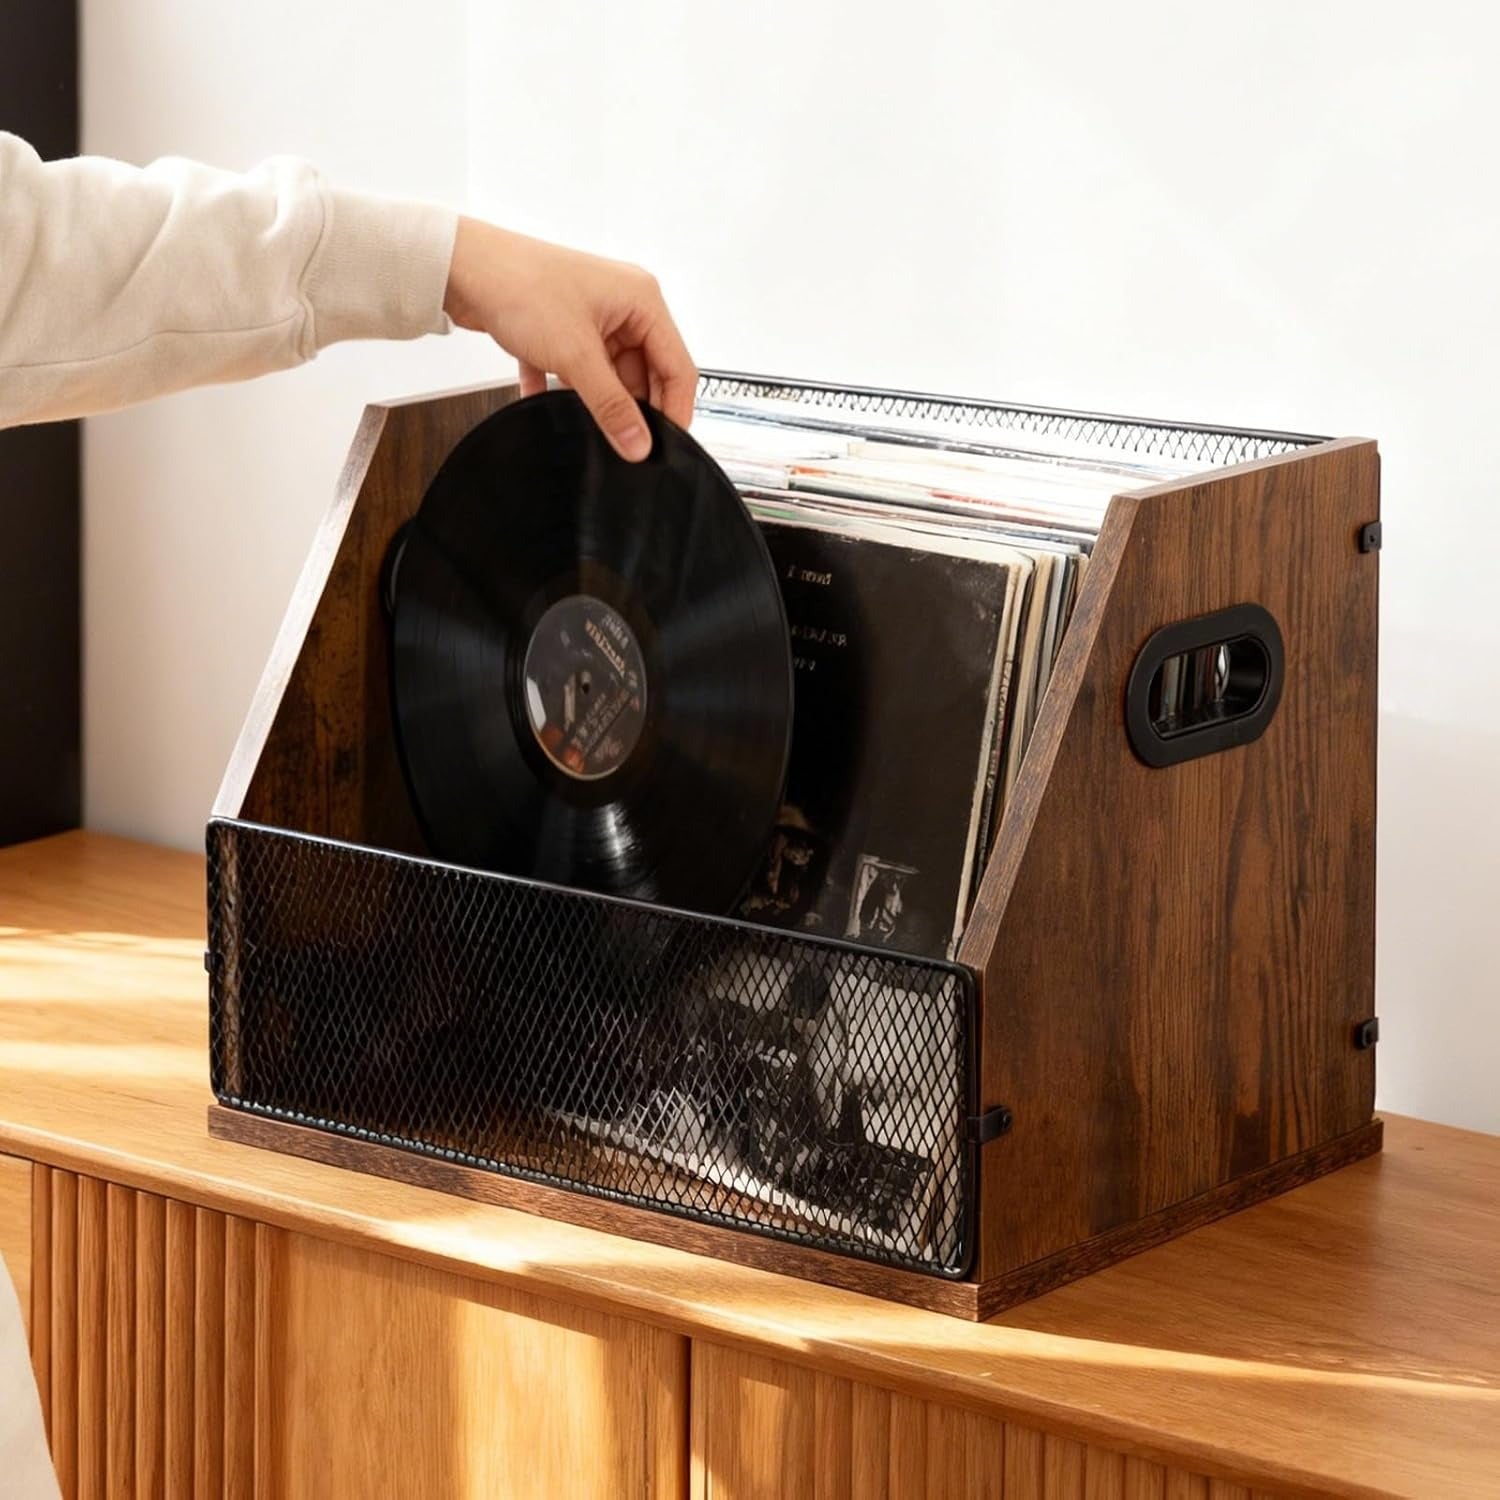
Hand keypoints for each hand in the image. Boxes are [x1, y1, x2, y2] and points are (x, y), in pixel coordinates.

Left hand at [442, 217, 696, 461]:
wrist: (460, 265)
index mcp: (642, 301)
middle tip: (622, 443)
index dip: (675, 410)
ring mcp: (592, 317)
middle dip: (631, 408)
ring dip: (595, 399)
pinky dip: (561, 389)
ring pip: (609, 375)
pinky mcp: (564, 329)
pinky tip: (543, 400)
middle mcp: (623, 306)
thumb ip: (611, 406)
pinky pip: (575, 370)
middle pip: (645, 374)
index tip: (664, 448)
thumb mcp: (575, 356)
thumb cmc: (521, 286)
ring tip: (583, 422)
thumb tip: (639, 444)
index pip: (678, 367)